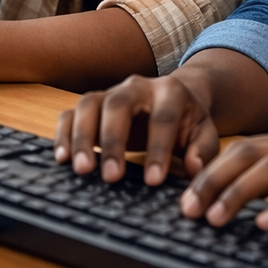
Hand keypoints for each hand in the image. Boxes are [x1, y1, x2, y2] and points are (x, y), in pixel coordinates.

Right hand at [54, 72, 221, 186]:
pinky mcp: (91, 105)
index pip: (162, 117)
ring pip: (88, 104)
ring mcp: (110, 93)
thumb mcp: (204, 133)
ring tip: (82, 170)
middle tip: (111, 176)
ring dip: (82, 137)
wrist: (174, 98)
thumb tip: (193, 168)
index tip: (154, 181)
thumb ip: (202, 149)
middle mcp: (136, 86)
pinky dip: (63, 134)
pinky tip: (62, 159)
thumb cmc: (188, 122)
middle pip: (118, 104)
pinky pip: (70, 113)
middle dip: (113, 140)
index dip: (158, 148)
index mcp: (170, 91)